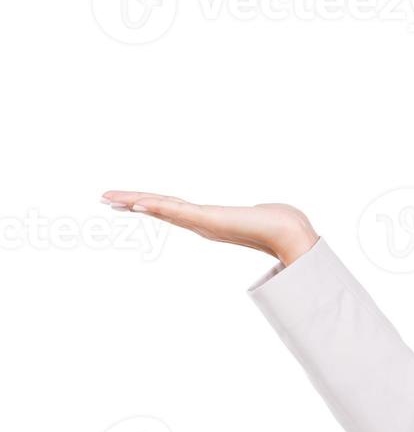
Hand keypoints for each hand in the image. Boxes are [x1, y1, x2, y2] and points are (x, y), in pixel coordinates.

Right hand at [100, 190, 318, 264]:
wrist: (288, 232)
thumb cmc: (279, 222)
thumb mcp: (260, 213)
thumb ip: (256, 213)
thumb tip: (265, 211)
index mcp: (209, 219)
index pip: (173, 208)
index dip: (150, 203)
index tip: (130, 199)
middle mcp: (201, 222)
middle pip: (160, 208)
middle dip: (132, 202)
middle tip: (106, 198)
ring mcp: (203, 222)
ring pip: (163, 208)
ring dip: (136, 202)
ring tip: (112, 198)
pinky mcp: (208, 221)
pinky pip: (177, 211)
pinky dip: (158, 206)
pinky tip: (139, 203)